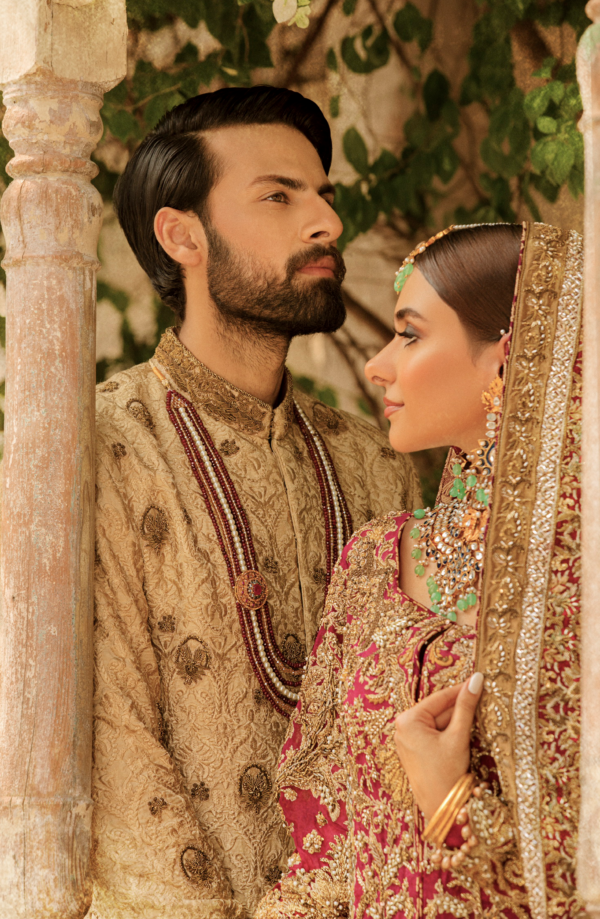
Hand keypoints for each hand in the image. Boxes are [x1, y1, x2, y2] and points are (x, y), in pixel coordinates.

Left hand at [394, 672, 483, 820]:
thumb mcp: (457, 737)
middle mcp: (403, 727)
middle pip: (439, 710)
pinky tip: (466, 733)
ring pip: (439, 722)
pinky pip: (435, 734)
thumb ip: (466, 707)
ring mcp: (407, 739)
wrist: (442, 810)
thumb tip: (476, 679)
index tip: (479, 679)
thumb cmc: (446, 774)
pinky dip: (450, 732)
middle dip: (461, 707)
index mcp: (408, 720)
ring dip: (458, 721)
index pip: (440, 698)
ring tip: (480, 716)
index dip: (462, 689)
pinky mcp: (415, 749)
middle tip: (484, 697)